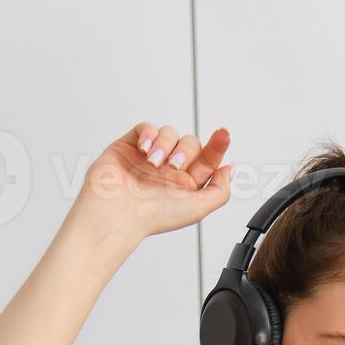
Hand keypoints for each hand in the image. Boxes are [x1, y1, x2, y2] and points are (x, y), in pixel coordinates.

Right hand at [68, 122, 235, 241]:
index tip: (224, 134)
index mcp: (185, 184)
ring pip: (169, 133)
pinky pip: (146, 128)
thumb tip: (228, 170)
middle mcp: (167, 170)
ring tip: (154, 162)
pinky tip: (145, 150)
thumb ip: (219, 191)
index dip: (218, 145)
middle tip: (174, 166)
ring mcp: (148, 157)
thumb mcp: (198, 209)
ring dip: (165, 144)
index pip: (207, 159)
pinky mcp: (129, 146)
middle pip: (190, 143)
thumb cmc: (152, 217)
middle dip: (186, 151)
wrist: (116, 214)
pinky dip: (149, 134)